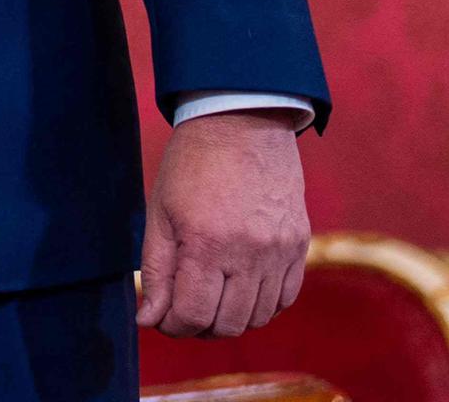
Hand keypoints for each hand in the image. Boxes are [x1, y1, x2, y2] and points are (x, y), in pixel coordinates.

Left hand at [136, 110, 309, 337]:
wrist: (242, 122)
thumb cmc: (192, 165)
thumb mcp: (160, 212)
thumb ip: (156, 270)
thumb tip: (148, 320)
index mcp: (206, 243)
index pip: (193, 315)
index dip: (174, 326)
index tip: (165, 318)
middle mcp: (248, 252)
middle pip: (228, 325)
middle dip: (200, 327)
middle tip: (186, 309)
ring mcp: (279, 250)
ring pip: (258, 317)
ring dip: (231, 318)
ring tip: (212, 297)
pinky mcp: (299, 245)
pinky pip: (285, 298)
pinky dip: (262, 305)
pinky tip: (242, 289)